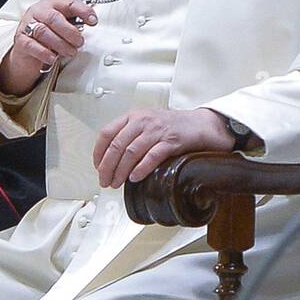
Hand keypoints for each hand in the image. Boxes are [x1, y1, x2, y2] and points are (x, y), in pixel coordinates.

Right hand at [0, 0, 97, 95]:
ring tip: (70, 52)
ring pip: (43, 32)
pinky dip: (44, 53)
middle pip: (54, 18)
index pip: (69, 3)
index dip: (83, 11)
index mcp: (52, 4)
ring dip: (60, 44)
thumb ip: (75, 23)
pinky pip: (31, 45)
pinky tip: (53, 58)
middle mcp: (39, 11)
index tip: (93, 21)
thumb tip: (91, 22)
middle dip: (70, 32)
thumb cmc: (49, 35)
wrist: (27, 50)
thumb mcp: (63, 26)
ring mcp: (27, 25)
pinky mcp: (20, 40)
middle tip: (79, 42)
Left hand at [93, 108, 233, 188]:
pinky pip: (152, 155)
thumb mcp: (147, 124)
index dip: (99, 153)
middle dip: (107, 166)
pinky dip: (142, 168)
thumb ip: (130, 136)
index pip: (107, 133)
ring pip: (131, 151)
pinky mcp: (172, 140)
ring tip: (117, 183)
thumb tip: (111, 160)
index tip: (97, 167)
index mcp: (133, 116)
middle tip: (105, 181)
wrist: (201, 124)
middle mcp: (143, 121)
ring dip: (121, 171)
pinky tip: (135, 178)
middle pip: (117, 145)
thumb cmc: (173, 127)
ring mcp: (158, 130)